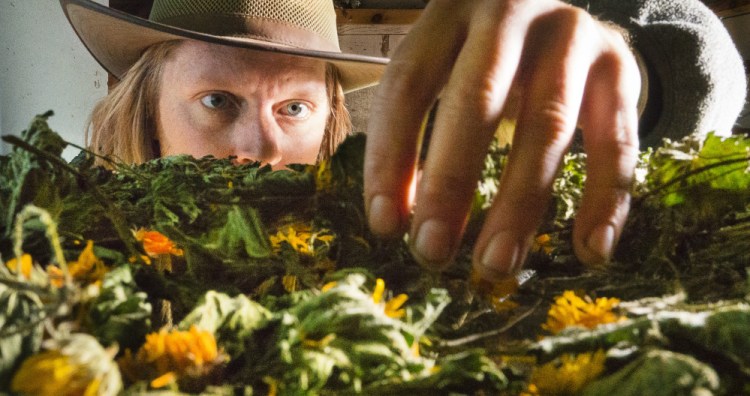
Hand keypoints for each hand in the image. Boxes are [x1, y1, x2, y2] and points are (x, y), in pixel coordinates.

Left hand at [364, 0, 640, 280]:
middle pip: (476, 100)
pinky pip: (617, 141)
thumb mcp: (445, 68)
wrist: (561, 19)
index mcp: (450, 14)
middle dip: (450, 183)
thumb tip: (397, 220)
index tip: (385, 226)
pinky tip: (589, 251)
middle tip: (432, 252)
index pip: (408, 84)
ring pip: (547, 126)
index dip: (391, 157)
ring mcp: (572, 35)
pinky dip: (604, 200)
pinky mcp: (619, 67)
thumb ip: (421, 125)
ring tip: (496, 265)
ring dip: (519, 205)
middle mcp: (510, 14)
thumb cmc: (486, 59)